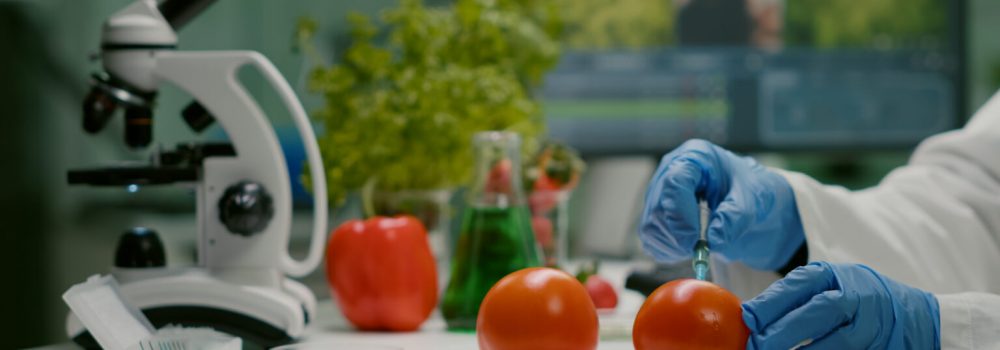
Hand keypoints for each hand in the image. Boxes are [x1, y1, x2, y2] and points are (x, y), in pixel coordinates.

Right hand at [638, 139, 803, 269]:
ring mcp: (659, 192)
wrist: (745, 199)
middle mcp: (670, 170)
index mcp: (695, 156)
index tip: (694, 241)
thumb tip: (714, 240)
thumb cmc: (749, 191)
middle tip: (700, 251)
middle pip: (658, 208)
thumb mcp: (752, 200)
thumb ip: (735, 217)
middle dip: (678, 236)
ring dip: (672, 246)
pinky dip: (667, 250)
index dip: (681, 215)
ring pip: (650, 226)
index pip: (674, 183)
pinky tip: (686, 248)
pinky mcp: (655, 212)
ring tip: (698, 248)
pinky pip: (650, 237)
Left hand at [743, 262, 939, 349]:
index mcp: (835, 275)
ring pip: (838, 340)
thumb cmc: (860, 298)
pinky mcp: (881, 345)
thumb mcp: (830, 285)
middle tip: (758, 344)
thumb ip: (796, 297)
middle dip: (785, 329)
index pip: (800, 285)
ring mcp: (872, 323)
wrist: (918, 316)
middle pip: (819, 310)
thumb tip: (753, 316)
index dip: (772, 302)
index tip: (749, 318)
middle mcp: (856, 295)